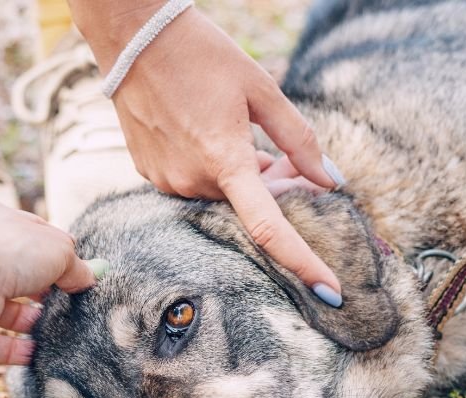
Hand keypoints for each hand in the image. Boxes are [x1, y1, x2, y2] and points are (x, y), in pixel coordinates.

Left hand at [0, 202, 95, 364]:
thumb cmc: (11, 251)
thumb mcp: (61, 250)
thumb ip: (77, 267)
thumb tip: (88, 280)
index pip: (32, 238)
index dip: (56, 255)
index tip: (77, 273)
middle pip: (22, 278)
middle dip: (46, 293)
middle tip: (71, 304)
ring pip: (8, 312)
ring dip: (33, 323)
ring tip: (60, 330)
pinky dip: (15, 352)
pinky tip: (38, 354)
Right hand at [71, 3, 345, 304]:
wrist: (134, 37)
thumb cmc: (202, 55)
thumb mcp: (262, 89)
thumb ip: (300, 140)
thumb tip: (331, 181)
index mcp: (225, 160)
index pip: (270, 228)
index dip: (304, 262)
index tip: (330, 291)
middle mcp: (192, 180)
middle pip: (247, 205)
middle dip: (274, 190)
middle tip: (285, 161)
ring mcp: (166, 180)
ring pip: (220, 195)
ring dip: (241, 178)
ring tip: (240, 134)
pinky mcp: (149, 173)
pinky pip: (194, 185)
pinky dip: (213, 172)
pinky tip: (210, 135)